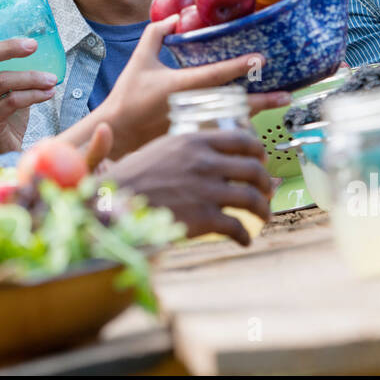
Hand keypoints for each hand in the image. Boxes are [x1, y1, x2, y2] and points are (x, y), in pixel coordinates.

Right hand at [0, 14, 59, 157]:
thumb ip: (13, 69)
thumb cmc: (4, 116)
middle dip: (9, 48)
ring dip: (31, 77)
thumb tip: (39, 44)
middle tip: (33, 45)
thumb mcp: (6, 89)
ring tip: (52, 79)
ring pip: (1, 81)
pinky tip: (49, 93)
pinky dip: (34, 95)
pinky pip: (13, 102)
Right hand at [94, 15, 289, 158]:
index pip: (216, 74)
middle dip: (263, 99)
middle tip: (287, 94)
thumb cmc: (127, 96)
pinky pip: (222, 136)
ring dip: (257, 115)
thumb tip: (175, 16)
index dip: (239, 65)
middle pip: (235, 104)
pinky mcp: (192, 140)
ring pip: (233, 122)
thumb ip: (155, 35)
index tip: (260, 59)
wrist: (116, 132)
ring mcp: (194, 126)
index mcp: (180, 85)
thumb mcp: (140, 60)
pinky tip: (255, 129)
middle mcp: (191, 107)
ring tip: (278, 105)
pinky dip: (239, 132)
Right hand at [112, 129, 271, 246]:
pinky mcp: (203, 218)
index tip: (261, 160)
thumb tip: (206, 149)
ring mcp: (206, 190)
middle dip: (265, 182)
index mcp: (193, 140)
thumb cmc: (130, 178)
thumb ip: (183, 146)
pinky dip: (245, 235)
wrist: (112, 205)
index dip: (258, 151)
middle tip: (267, 190)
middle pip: (253, 169)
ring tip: (264, 215)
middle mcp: (204, 162)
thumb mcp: (157, 148)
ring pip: (251, 198)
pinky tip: (244, 240)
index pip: (241, 139)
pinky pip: (237, 227)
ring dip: (263, 209)